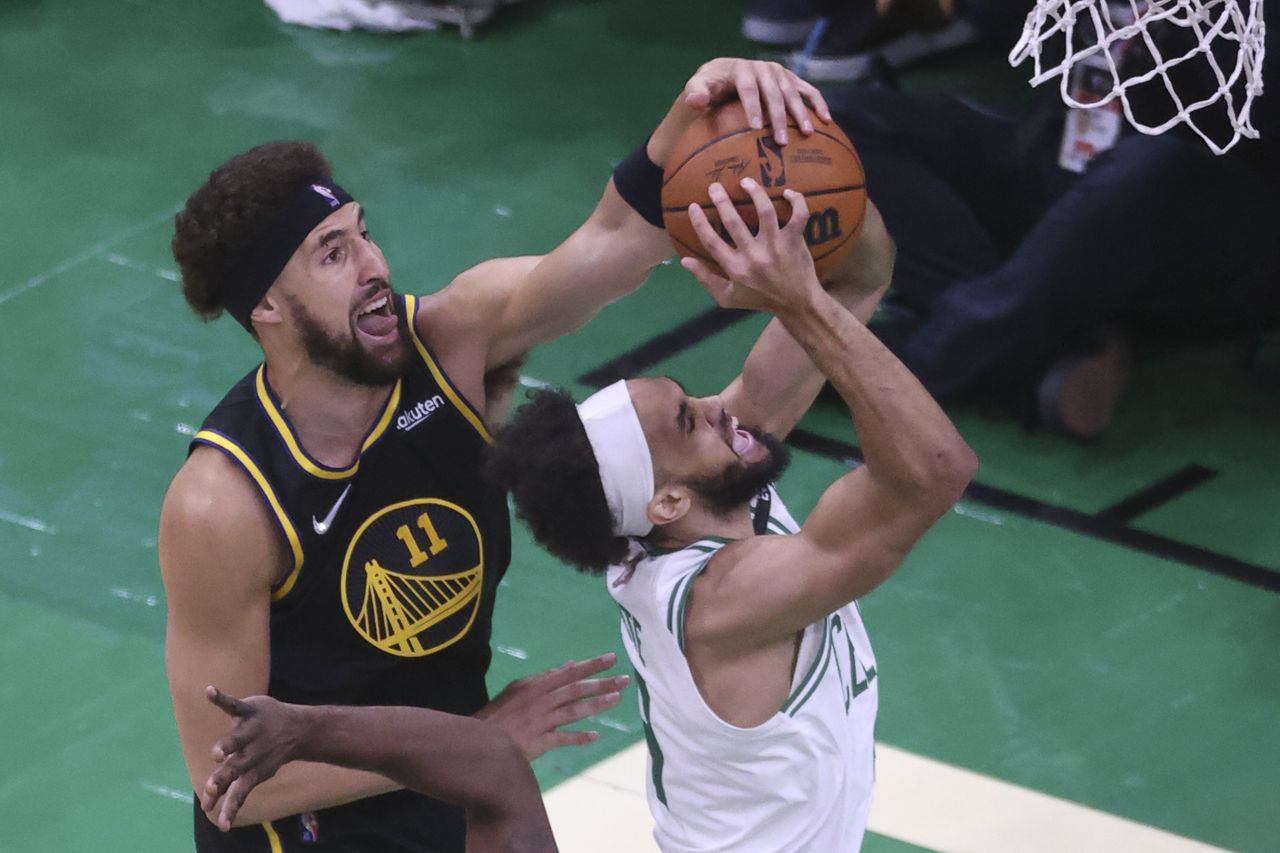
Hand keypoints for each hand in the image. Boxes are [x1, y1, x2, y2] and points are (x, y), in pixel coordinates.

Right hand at [200, 686, 304, 830]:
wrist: (299, 728)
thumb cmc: (269, 754)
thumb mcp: (255, 773)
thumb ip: (233, 789)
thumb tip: (208, 810)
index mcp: (251, 769)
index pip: (238, 791)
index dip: (229, 806)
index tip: (221, 824)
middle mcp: (251, 752)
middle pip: (234, 768)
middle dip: (222, 779)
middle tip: (210, 789)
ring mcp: (251, 730)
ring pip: (235, 739)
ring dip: (226, 746)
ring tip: (217, 753)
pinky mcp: (250, 711)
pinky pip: (233, 705)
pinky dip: (220, 698)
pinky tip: (208, 691)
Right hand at [476, 653, 628, 759]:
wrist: (478, 741)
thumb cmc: (498, 715)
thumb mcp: (518, 690)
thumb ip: (544, 678)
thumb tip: (569, 665)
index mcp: (535, 685)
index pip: (568, 672)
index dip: (590, 665)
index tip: (611, 658)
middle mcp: (540, 699)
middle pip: (575, 688)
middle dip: (600, 683)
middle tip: (624, 679)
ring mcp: (540, 720)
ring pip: (573, 710)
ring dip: (596, 705)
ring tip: (616, 699)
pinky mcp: (538, 741)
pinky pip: (562, 738)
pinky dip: (579, 737)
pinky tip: (594, 736)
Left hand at [682, 58, 831, 144]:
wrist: (724, 72)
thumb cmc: (709, 86)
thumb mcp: (698, 86)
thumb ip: (696, 93)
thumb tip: (698, 101)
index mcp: (741, 69)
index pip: (748, 88)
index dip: (753, 106)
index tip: (756, 128)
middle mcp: (763, 68)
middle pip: (773, 93)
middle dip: (778, 117)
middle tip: (780, 142)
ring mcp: (779, 73)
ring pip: (793, 92)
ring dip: (801, 112)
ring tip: (806, 133)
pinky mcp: (790, 79)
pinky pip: (808, 90)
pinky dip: (818, 103)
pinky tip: (827, 120)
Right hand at [682, 179, 821, 313]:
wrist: (797, 304)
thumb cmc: (760, 300)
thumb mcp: (728, 297)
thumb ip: (706, 279)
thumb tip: (684, 261)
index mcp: (735, 268)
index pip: (711, 242)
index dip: (699, 222)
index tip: (693, 206)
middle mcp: (754, 255)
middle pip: (733, 222)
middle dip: (721, 201)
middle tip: (715, 187)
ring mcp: (776, 246)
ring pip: (765, 211)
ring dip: (755, 192)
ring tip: (746, 182)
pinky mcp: (795, 241)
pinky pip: (799, 215)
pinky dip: (796, 200)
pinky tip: (788, 192)